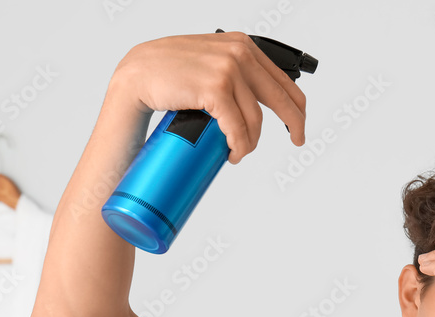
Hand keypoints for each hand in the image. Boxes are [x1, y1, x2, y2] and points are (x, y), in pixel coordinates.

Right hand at [111, 31, 306, 163]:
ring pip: (256, 119)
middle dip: (294, 124)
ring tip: (239, 151)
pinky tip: (234, 153)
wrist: (135, 76)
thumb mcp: (208, 63)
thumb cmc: (167, 74)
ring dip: (251, 143)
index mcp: (242, 45)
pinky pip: (238, 127)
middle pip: (281, 98)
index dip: (296, 105)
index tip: (299, 123)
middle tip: (297, 140)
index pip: (282, 79)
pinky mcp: (215, 88)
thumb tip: (252, 101)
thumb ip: (232, 71)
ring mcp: (227, 69)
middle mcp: (239, 52)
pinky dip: (239, 145)